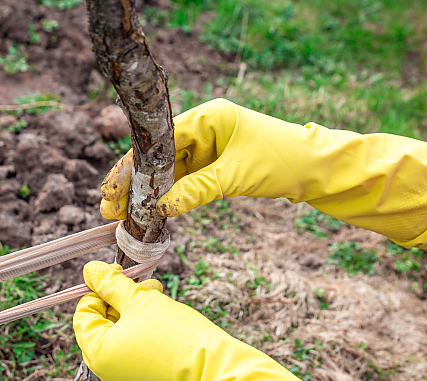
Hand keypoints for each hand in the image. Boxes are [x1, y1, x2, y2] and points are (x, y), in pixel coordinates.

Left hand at [74, 261, 370, 380]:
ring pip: (123, 344)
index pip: (84, 314)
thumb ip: (110, 284)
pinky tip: (171, 332)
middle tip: (149, 288)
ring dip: (137, 320)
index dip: (101, 290)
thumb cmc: (176, 333)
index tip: (125, 279)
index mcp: (98, 353)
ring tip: (163, 305)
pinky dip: (149, 344)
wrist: (215, 374)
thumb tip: (89, 270)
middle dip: (124, 304)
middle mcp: (106, 376)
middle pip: (104, 329)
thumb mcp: (140, 300)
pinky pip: (139, 362)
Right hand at [101, 98, 426, 248]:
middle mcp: (204, 127)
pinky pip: (183, 180)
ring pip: (167, 171)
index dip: (133, 167)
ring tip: (123, 217)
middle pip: (157, 156)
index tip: (112, 191)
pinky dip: (168, 197)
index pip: (159, 141)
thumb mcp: (236, 177)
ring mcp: (208, 146)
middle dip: (133, 184)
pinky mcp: (214, 164)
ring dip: (148, 194)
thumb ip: (196, 190)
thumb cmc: (282, 162)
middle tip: (109, 211)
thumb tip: (161, 208)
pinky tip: (150, 213)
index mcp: (208, 116)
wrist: (316, 169)